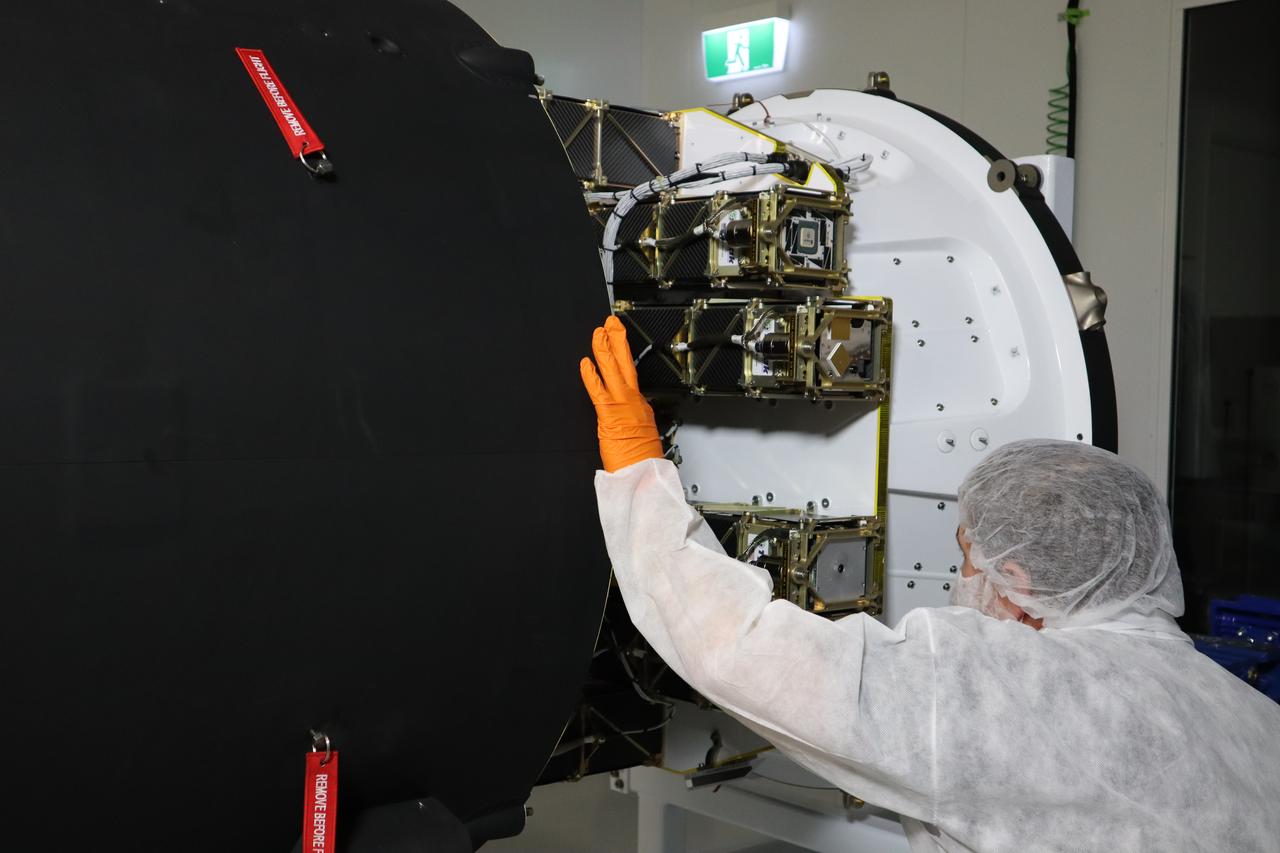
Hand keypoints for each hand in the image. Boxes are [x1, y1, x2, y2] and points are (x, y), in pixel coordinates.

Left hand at [579, 316, 664, 472]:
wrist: (643, 474)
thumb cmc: (641, 459)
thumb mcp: (643, 432)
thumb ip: (635, 417)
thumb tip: (631, 412)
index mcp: (641, 404)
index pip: (631, 372)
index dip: (623, 353)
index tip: (618, 339)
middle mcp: (633, 400)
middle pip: (625, 363)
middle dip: (617, 340)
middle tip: (611, 323)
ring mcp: (622, 405)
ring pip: (612, 370)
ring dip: (604, 349)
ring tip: (598, 332)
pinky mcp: (609, 415)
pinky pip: (597, 390)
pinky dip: (591, 376)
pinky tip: (585, 363)